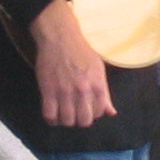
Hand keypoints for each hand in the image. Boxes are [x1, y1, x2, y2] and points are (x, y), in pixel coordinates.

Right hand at [31, 0, 115, 126]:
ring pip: (67, 120)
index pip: (99, 113)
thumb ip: (105, 94)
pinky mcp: (48, 90)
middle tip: (75, 114)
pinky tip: (52, 115)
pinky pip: (49, 114)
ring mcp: (65, 91)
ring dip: (65, 121)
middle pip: (84, 121)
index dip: (93, 115)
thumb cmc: (82, 53)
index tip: (87, 111)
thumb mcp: (99, 71)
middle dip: (79, 121)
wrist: (61, 38)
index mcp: (97, 85)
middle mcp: (83, 90)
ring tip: (63, 115)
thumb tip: (111, 113)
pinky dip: (51, 119)